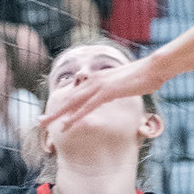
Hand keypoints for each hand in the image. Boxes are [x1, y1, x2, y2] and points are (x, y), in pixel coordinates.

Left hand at [45, 50, 169, 133]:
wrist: (154, 68)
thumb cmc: (144, 76)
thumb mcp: (124, 85)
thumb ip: (115, 89)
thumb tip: (113, 94)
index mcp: (97, 79)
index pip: (75, 94)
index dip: (63, 105)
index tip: (53, 115)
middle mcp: (94, 81)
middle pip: (69, 98)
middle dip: (53, 111)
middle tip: (40, 121)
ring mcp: (99, 86)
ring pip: (73, 103)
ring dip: (58, 115)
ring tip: (46, 124)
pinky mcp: (107, 92)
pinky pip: (87, 107)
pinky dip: (76, 116)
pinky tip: (67, 125)